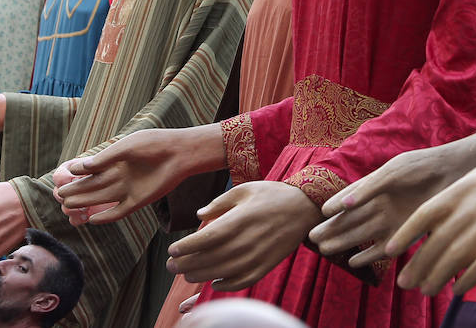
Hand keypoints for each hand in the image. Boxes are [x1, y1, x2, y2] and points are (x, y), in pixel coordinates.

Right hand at [55, 127, 215, 224]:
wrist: (181, 153)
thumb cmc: (155, 144)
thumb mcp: (127, 147)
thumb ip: (104, 158)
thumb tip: (79, 167)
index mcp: (116, 160)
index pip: (90, 170)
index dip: (75, 175)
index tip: (59, 178)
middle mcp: (120, 175)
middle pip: (93, 186)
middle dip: (76, 191)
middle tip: (59, 196)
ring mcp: (129, 189)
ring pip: (102, 198)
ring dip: (86, 203)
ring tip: (68, 206)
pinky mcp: (139, 201)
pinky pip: (119, 211)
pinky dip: (107, 216)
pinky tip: (94, 220)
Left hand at [166, 181, 321, 290]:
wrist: (304, 207)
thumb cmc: (271, 195)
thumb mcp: (244, 189)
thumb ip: (219, 202)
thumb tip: (199, 215)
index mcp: (239, 220)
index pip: (206, 239)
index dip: (186, 247)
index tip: (172, 250)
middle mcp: (247, 241)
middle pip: (210, 259)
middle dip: (186, 264)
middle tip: (171, 265)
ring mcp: (257, 256)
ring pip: (222, 273)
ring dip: (201, 276)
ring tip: (187, 274)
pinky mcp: (266, 266)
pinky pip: (242, 282)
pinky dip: (225, 286)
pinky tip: (214, 283)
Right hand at [311, 131, 475, 268]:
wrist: (454, 172)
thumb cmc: (422, 166)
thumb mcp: (392, 172)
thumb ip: (368, 189)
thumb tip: (342, 205)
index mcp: (375, 186)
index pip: (348, 200)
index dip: (332, 209)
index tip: (316, 218)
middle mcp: (381, 204)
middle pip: (351, 220)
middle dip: (333, 230)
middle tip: (313, 241)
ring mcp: (393, 219)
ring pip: (363, 234)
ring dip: (346, 243)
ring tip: (327, 251)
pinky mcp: (407, 232)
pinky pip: (384, 246)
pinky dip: (370, 255)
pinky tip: (355, 262)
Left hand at [389, 138, 475, 295]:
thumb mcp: (471, 179)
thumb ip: (450, 199)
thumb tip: (430, 222)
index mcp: (455, 194)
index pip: (420, 219)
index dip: (404, 237)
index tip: (390, 252)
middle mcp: (465, 213)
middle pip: (433, 247)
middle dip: (416, 268)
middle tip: (404, 283)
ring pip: (451, 262)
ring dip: (435, 279)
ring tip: (425, 290)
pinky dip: (463, 282)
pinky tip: (455, 290)